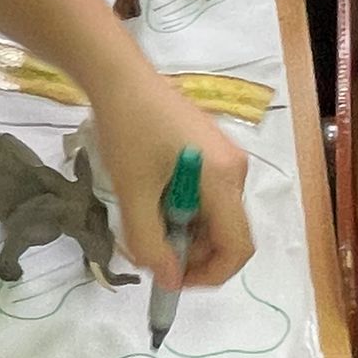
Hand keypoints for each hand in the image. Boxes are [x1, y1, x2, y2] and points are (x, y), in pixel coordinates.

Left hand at [90, 78, 252, 290]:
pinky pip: (208, 194)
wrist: (120, 76)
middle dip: (192, 253)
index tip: (174, 280)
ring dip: (185, 231)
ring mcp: (226, 157)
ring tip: (146, 224)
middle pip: (227, 232)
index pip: (238, 247)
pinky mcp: (212, 148)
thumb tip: (169, 279)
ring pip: (215, 214)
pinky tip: (153, 200)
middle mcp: (236, 170)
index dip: (211, 274)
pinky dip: (185, 209)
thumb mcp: (133, 192)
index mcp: (224, 180)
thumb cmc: (127, 131)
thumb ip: (150, 241)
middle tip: (151, 254)